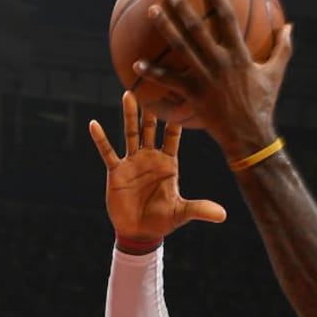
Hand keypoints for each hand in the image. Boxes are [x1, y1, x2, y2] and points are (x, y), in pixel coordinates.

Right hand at [89, 95, 226, 245]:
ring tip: (128, 94)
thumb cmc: (163, 221)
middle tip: (154, 84)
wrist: (140, 233)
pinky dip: (101, 138)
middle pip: (151, 128)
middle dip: (152, 108)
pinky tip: (94, 124)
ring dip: (129, 115)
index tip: (180, 96)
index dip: (176, 118)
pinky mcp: (117, 171)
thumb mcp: (182, 214)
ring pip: (131, 132)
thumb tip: (223, 215)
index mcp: (168, 163)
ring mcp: (133, 162)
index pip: (173, 135)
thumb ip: (200, 209)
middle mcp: (151, 157)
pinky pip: (108, 151)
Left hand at [141, 0, 292, 160]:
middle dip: (183, 8)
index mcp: (239, 56)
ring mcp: (205, 79)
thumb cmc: (263, 105)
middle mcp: (220, 64)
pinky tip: (137, 63)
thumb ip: (283, 49)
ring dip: (165, 29)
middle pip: (197, 30)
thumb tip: (290, 26)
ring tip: (153, 12)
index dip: (218, 0)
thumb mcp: (276, 75)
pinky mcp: (194, 96)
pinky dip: (153, 72)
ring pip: (181, 49)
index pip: (228, 20)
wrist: (250, 137)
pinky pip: (170, 81)